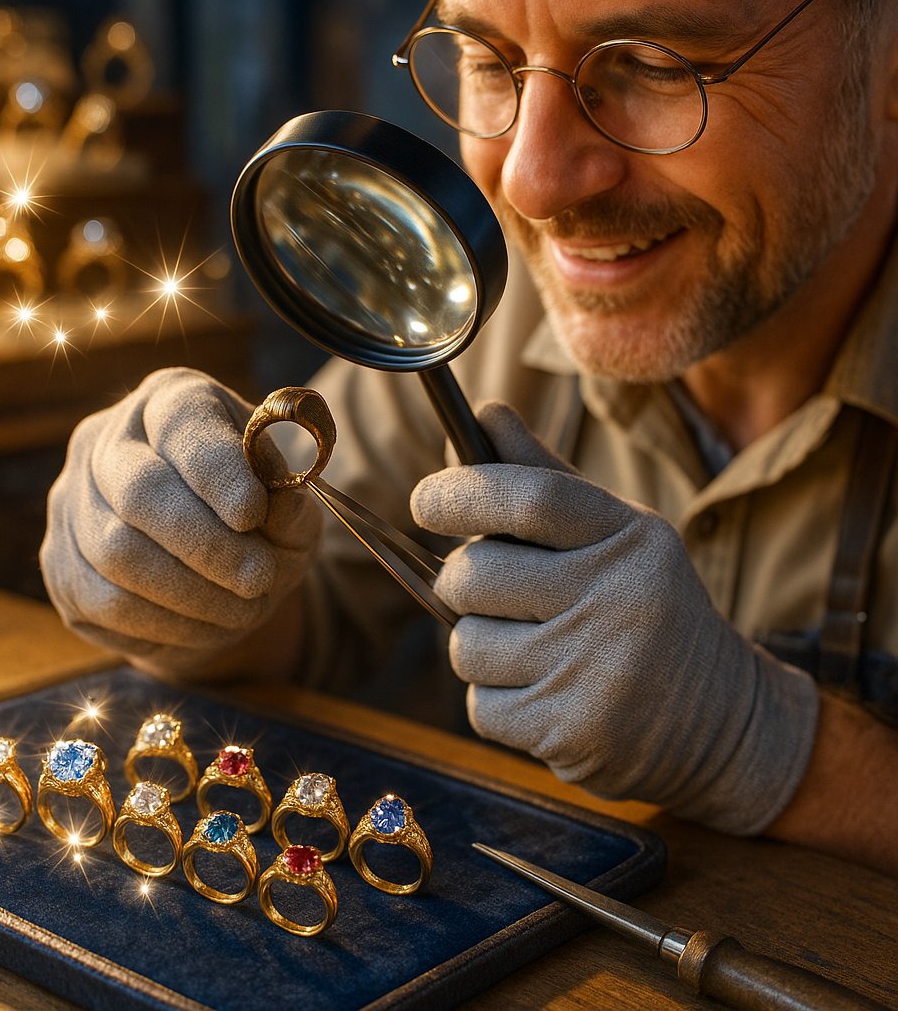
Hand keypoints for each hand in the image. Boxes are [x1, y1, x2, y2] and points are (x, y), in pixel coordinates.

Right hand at [40, 368, 320, 673]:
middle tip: (259, 578)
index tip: (251, 514)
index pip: (182, 420)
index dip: (216, 469)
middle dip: (206, 544)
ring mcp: (72, 500)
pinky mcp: (59, 564)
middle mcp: (107, 439)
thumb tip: (281, 503)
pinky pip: (104, 600)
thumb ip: (289, 505)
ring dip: (191, 592)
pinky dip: (165, 622)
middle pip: (139, 490)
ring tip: (246, 610)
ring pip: (117, 553)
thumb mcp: (290, 510)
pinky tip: (209, 626)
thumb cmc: (258, 525)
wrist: (217, 574)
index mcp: (171, 401)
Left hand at [410, 402, 818, 833]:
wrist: (719, 721)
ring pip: (466, 645)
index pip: (530, 497)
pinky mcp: (573, 732)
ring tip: (532, 651)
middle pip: (476, 573)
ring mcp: (597, 671)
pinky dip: (495, 701)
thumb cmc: (643, 607)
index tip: (426, 501)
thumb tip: (483, 413)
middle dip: (461, 582)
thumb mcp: (612, 534)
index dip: (462, 491)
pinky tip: (545, 696)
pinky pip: (480, 705)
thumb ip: (543, 477)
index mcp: (632, 538)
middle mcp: (621, 600)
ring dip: (478, 646)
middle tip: (490, 592)